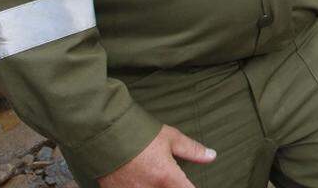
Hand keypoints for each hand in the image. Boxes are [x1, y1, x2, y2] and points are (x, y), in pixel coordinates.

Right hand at [98, 125, 215, 187]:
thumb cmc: (140, 134)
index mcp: (166, 177)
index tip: (190, 184)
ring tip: (154, 177)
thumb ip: (192, 150)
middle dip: (172, 186)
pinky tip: (139, 181)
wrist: (105, 134)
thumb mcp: (171, 138)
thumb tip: (211, 156)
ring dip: (155, 187)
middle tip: (168, 177)